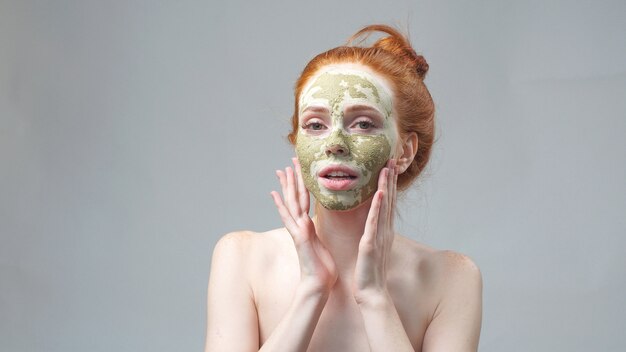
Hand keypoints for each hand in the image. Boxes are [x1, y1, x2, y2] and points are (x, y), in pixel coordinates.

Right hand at [271, 157, 337, 293]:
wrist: (318, 285)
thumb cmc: (323, 269)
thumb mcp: (322, 246)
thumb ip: (316, 234)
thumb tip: (315, 227)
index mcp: (308, 227)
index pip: (304, 201)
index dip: (301, 185)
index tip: (298, 170)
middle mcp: (300, 226)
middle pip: (295, 197)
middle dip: (292, 179)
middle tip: (289, 160)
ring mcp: (297, 231)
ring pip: (291, 203)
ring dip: (287, 186)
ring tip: (282, 169)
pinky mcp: (298, 236)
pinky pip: (290, 217)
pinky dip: (281, 206)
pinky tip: (275, 195)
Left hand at [353, 159, 397, 303]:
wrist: (372, 292)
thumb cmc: (370, 271)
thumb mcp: (372, 246)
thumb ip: (374, 231)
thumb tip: (373, 220)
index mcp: (384, 229)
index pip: (388, 201)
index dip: (389, 182)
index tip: (389, 165)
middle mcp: (385, 230)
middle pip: (389, 199)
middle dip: (390, 178)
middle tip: (392, 157)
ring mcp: (380, 236)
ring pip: (384, 206)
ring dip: (386, 186)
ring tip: (387, 168)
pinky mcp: (372, 243)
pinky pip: (374, 222)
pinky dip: (377, 207)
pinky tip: (380, 193)